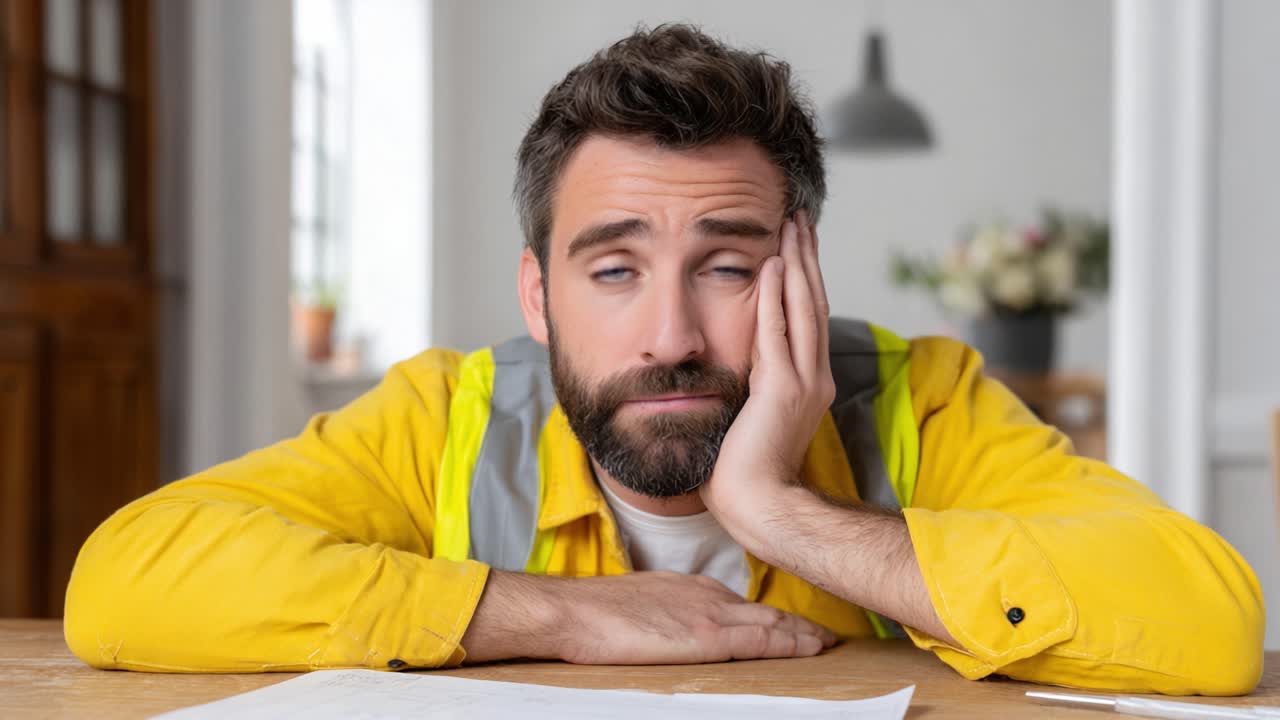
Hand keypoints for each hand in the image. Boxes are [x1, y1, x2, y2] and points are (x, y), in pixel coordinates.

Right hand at [461, 570, 834, 664]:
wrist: (572, 613)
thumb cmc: (593, 615)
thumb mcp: (640, 605)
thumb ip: (667, 613)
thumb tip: (674, 630)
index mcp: (690, 588)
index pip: (743, 605)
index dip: (773, 617)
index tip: (795, 628)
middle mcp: (707, 595)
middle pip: (764, 611)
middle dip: (797, 625)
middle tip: (827, 638)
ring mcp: (710, 614)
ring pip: (771, 623)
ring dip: (802, 633)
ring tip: (828, 644)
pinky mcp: (707, 636)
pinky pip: (761, 639)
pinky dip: (790, 642)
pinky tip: (810, 648)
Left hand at [700, 213, 834, 549]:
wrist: (761, 506)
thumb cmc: (743, 473)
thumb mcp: (747, 417)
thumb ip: (746, 387)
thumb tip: (724, 369)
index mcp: (806, 382)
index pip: (806, 318)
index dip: (803, 278)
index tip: (795, 246)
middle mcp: (813, 375)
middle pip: (813, 302)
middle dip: (807, 257)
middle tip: (801, 219)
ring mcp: (802, 380)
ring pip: (803, 307)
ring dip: (797, 263)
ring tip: (792, 226)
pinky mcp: (783, 388)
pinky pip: (777, 330)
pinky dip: (776, 296)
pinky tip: (773, 264)